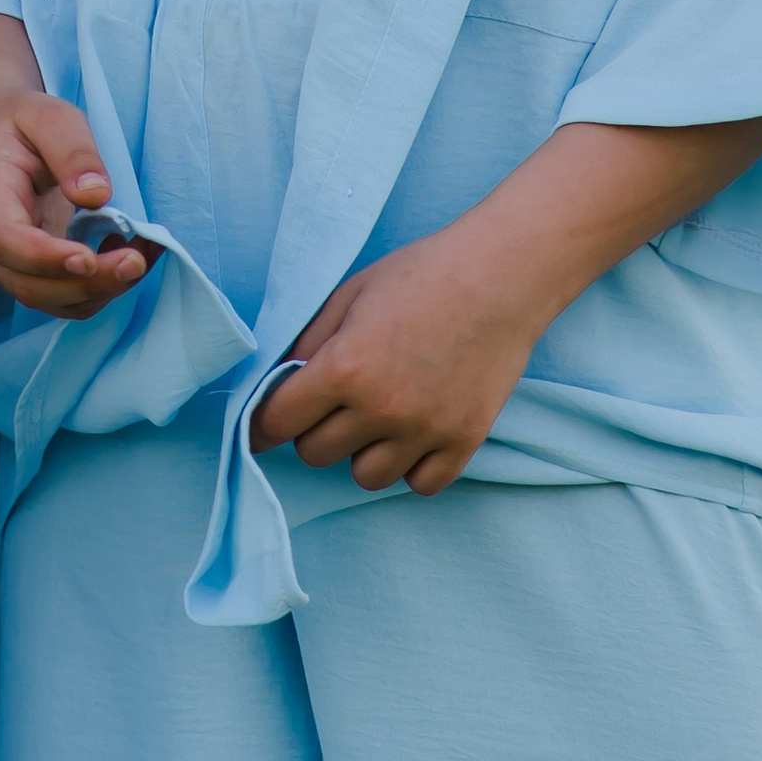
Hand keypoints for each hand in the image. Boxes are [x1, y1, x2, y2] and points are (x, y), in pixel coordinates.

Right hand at [0, 79, 154, 321]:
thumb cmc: (22, 124)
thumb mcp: (47, 116)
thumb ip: (72, 150)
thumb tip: (97, 196)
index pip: (6, 242)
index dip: (47, 258)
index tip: (89, 257)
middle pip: (30, 285)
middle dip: (88, 283)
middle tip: (136, 260)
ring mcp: (11, 264)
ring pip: (52, 300)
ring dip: (102, 289)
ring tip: (142, 254)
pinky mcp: (35, 272)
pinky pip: (67, 296)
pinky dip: (103, 286)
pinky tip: (129, 254)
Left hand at [250, 228, 534, 495]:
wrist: (499, 277)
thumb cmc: (420, 276)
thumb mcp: (349, 294)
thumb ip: (307, 342)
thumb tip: (275, 383)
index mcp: (345, 367)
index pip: (277, 421)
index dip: (263, 422)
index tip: (262, 425)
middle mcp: (382, 408)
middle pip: (315, 453)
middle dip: (314, 428)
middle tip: (335, 401)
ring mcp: (424, 431)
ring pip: (365, 476)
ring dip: (362, 451)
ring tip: (379, 413)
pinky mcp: (462, 444)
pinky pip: (418, 484)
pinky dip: (410, 464)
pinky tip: (414, 430)